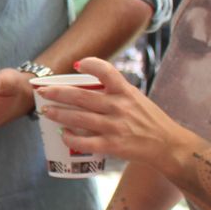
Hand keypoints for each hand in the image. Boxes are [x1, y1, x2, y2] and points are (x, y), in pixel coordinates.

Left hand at [33, 57, 195, 173]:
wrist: (169, 146)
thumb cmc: (149, 121)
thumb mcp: (136, 98)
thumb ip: (116, 90)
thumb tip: (88, 79)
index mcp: (126, 92)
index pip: (107, 71)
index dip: (91, 64)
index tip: (76, 63)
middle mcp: (120, 107)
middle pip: (82, 96)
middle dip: (58, 92)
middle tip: (41, 89)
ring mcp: (116, 126)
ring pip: (79, 118)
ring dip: (58, 114)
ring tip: (45, 110)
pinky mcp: (114, 145)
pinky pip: (86, 142)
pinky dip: (71, 138)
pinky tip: (63, 135)